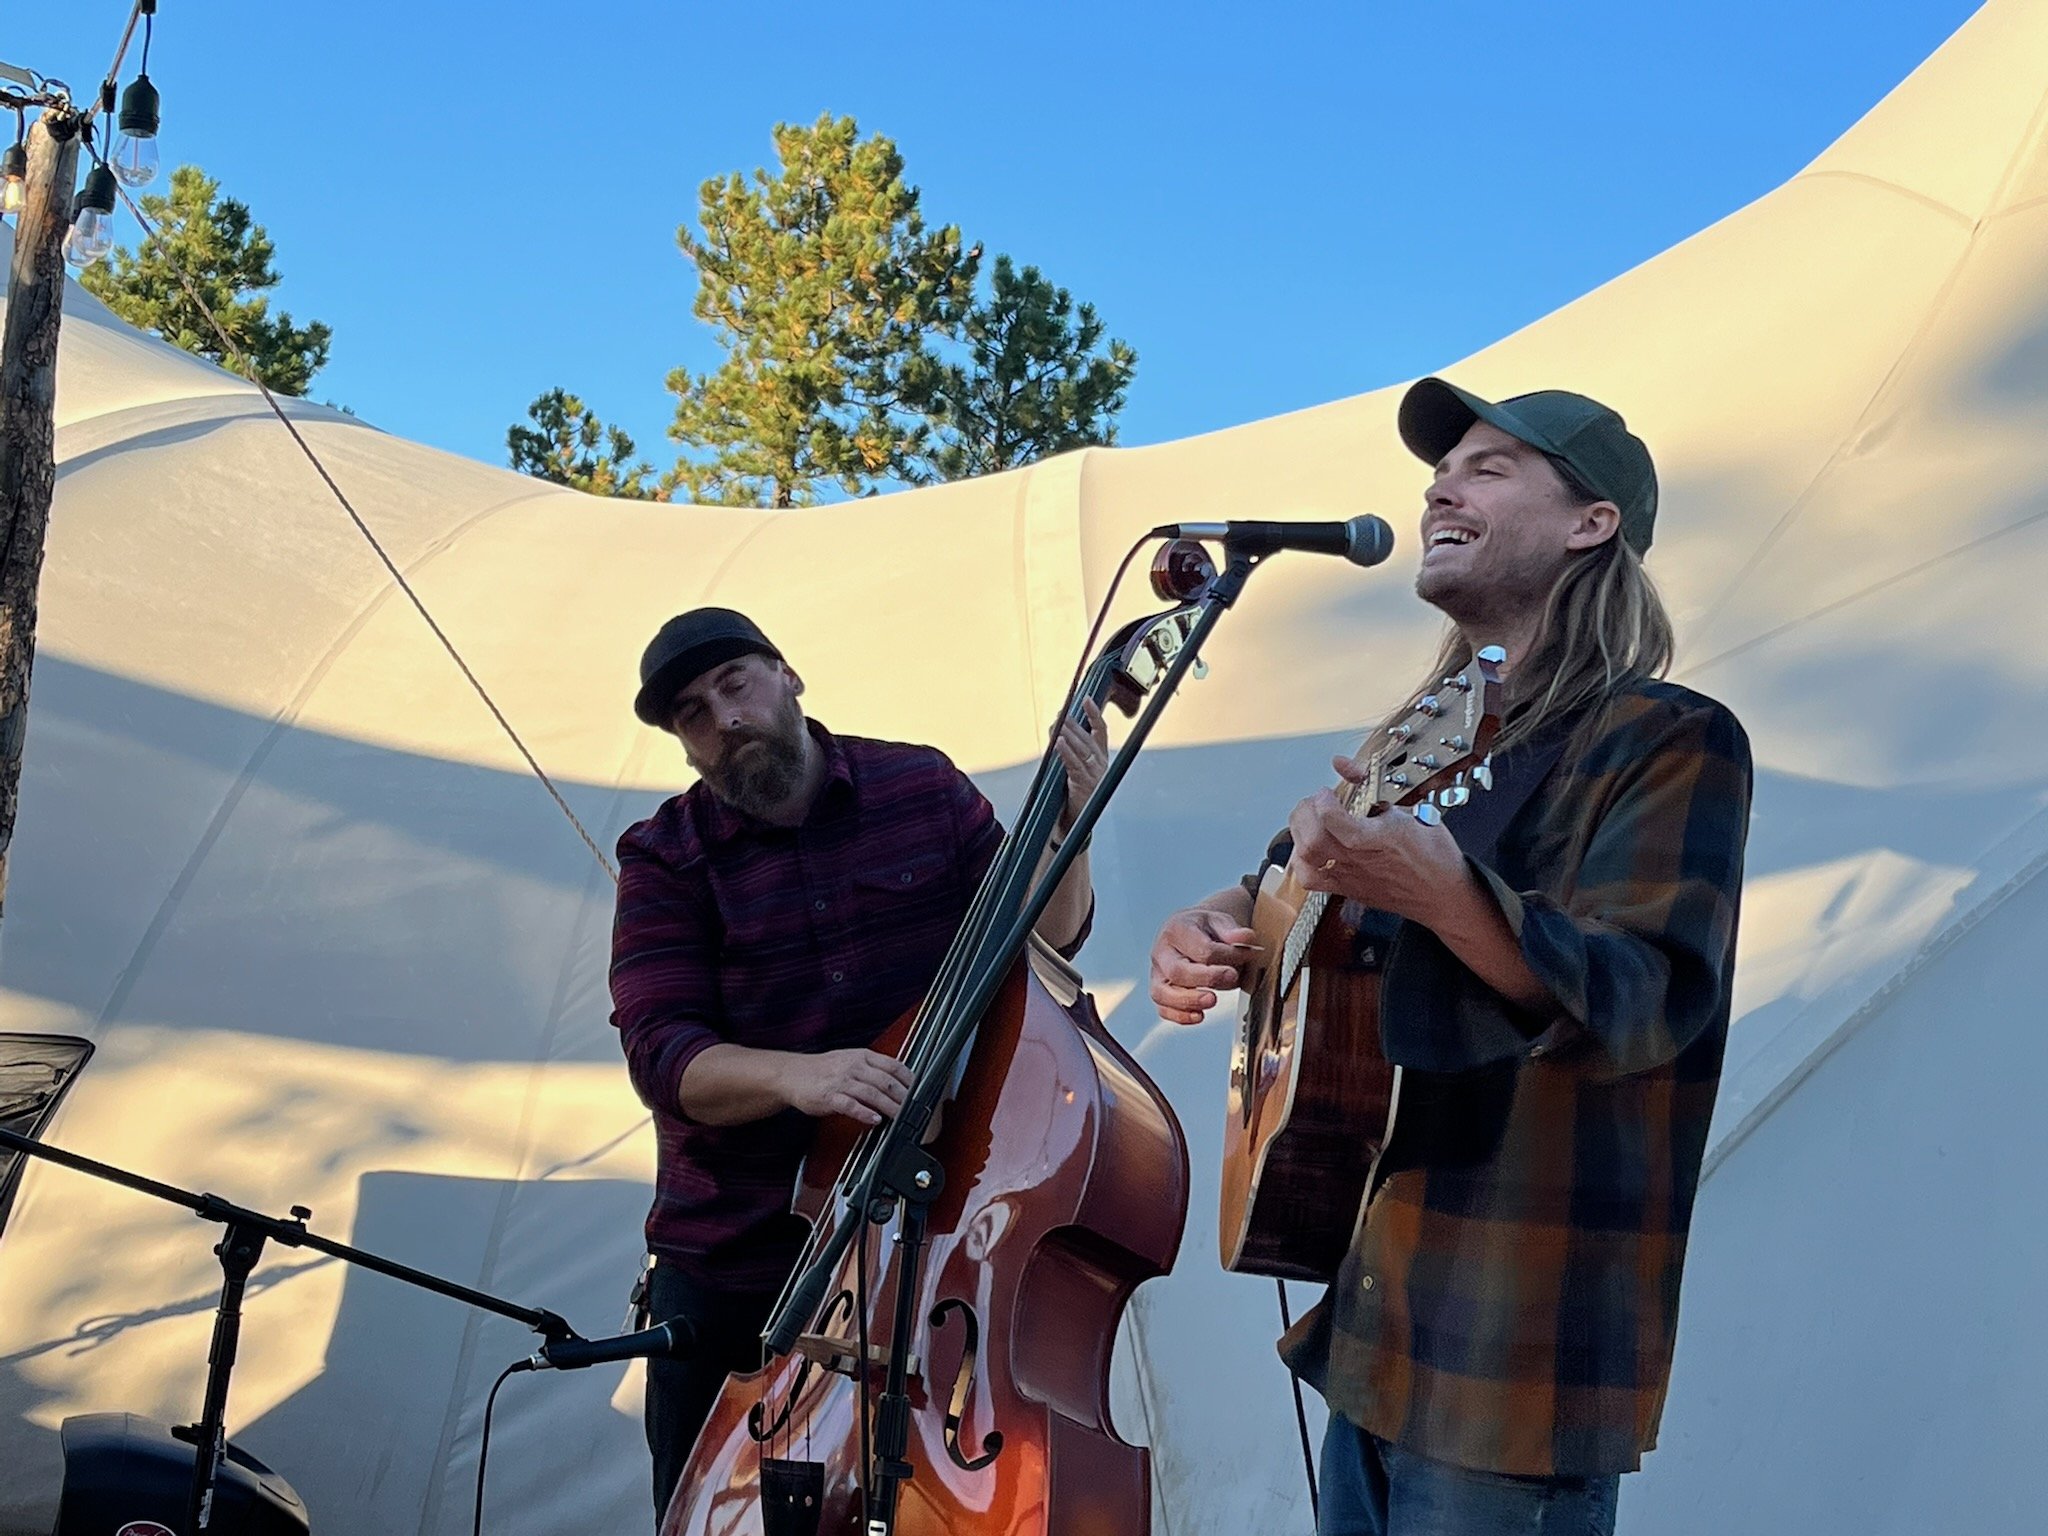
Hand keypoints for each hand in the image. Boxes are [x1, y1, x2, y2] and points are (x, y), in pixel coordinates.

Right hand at [778, 1048, 914, 1126]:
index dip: (909, 1079)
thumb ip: (872, 1069)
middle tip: (913, 1109)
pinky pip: (851, 1105)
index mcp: (861, 1056)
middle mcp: (853, 1066)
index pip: (893, 1065)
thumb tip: (897, 1082)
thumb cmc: (822, 1070)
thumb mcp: (850, 1060)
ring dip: (889, 1107)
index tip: (919, 1091)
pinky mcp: (829, 1097)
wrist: (792, 1074)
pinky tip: (875, 1120)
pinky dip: (865, 1113)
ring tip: (900, 1116)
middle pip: (886, 1081)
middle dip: (903, 1096)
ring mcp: (841, 1081)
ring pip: (872, 1093)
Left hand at [1053, 700, 1110, 835]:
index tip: (1086, 700)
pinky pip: (1073, 764)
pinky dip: (1065, 752)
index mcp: (1100, 758)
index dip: (1094, 714)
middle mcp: (1100, 764)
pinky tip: (1058, 742)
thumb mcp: (1075, 768)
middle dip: (1074, 724)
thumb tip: (1058, 729)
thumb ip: (1071, 751)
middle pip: (1088, 738)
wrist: (1074, 822)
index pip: (1100, 731)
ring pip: (1081, 749)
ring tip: (1057, 724)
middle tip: (1061, 713)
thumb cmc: (1073, 793)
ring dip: (1068, 734)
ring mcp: (1094, 775)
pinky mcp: (1083, 785)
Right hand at [1150, 906, 1260, 1025]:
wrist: (1192, 931)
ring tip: (1212, 1001)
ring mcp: (1158, 974)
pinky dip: (1179, 1016)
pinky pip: (1163, 1008)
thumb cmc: (1206, 929)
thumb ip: (1233, 930)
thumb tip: (1246, 937)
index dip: (1227, 956)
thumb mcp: (1221, 921)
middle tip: (1232, 977)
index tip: (1248, 956)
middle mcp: (1161, 952)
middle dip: (1206, 979)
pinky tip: (1199, 1016)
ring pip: (1162, 993)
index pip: (1201, 949)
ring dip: (1188, 1001)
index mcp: (1176, 929)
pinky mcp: (1160, 991)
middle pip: (1177, 971)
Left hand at [1286, 753, 1466, 923]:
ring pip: (1306, 859)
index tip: (1328, 792)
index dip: (1324, 804)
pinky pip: (1310, 880)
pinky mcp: (1347, 889)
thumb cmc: (1434, 854)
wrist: (1444, 894)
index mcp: (1383, 838)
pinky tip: (1309, 847)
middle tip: (1316, 802)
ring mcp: (1351, 877)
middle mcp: (1362, 860)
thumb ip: (1373, 787)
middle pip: (1313, 840)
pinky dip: (1300, 860)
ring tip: (1310, 820)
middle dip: (1306, 812)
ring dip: (1300, 833)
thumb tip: (1344, 764)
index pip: (1337, 824)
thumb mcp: (1412, 811)